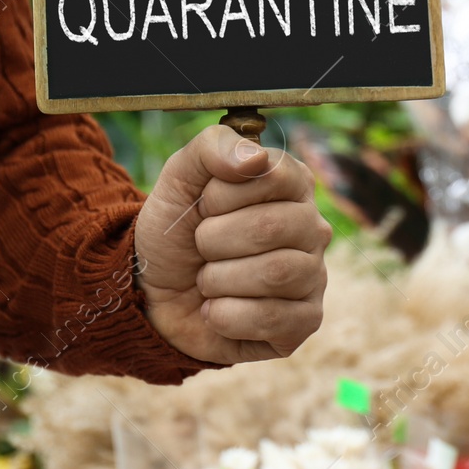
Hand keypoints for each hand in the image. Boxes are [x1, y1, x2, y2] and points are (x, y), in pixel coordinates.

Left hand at [133, 126, 330, 363]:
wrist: (154, 294)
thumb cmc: (177, 232)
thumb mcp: (180, 178)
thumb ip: (213, 147)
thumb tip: (255, 158)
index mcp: (292, 185)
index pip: (272, 176)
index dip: (223, 194)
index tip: (205, 206)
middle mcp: (312, 227)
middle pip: (272, 227)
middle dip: (215, 240)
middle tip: (201, 248)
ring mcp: (313, 276)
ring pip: (276, 273)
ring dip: (219, 279)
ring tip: (207, 280)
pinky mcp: (305, 321)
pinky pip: (274, 319)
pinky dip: (226, 316)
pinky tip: (216, 311)